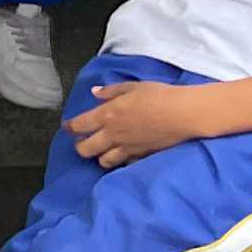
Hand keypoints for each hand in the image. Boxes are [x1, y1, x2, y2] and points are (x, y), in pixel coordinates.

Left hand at [66, 73, 207, 166]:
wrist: (184, 114)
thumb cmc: (159, 96)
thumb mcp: (132, 87)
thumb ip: (111, 91)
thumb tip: (95, 92)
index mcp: (107, 115)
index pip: (79, 126)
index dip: (69, 128)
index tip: (67, 127)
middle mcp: (113, 134)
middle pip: (85, 149)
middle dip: (79, 146)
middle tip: (81, 141)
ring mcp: (127, 148)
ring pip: (103, 160)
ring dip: (99, 156)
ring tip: (101, 150)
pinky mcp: (142, 156)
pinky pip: (124, 164)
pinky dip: (120, 161)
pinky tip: (122, 155)